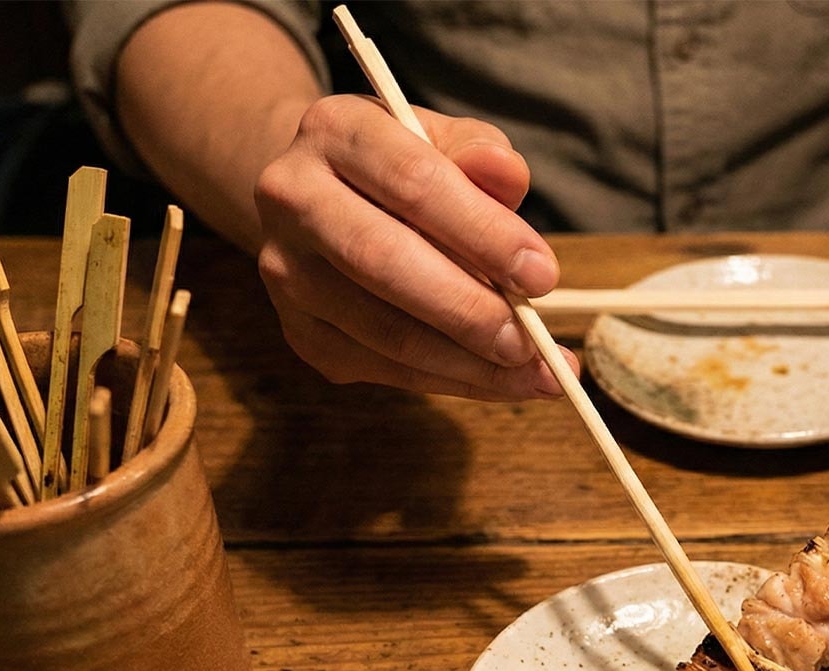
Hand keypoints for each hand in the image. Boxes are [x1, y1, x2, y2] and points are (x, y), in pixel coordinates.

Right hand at [254, 94, 577, 399]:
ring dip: (469, 362)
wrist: (319, 200)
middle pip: (384, 261)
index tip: (542, 273)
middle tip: (530, 340)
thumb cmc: (400, 170)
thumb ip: (479, 153)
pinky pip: (384, 368)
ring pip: (384, 331)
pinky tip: (503, 381)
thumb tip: (511, 179)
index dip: (483, 233)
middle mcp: (293, 199)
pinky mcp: (301, 332)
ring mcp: (286, 273)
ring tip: (536, 373)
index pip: (413, 183)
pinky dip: (452, 380)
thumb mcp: (441, 141)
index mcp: (335, 131)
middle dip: (469, 308)